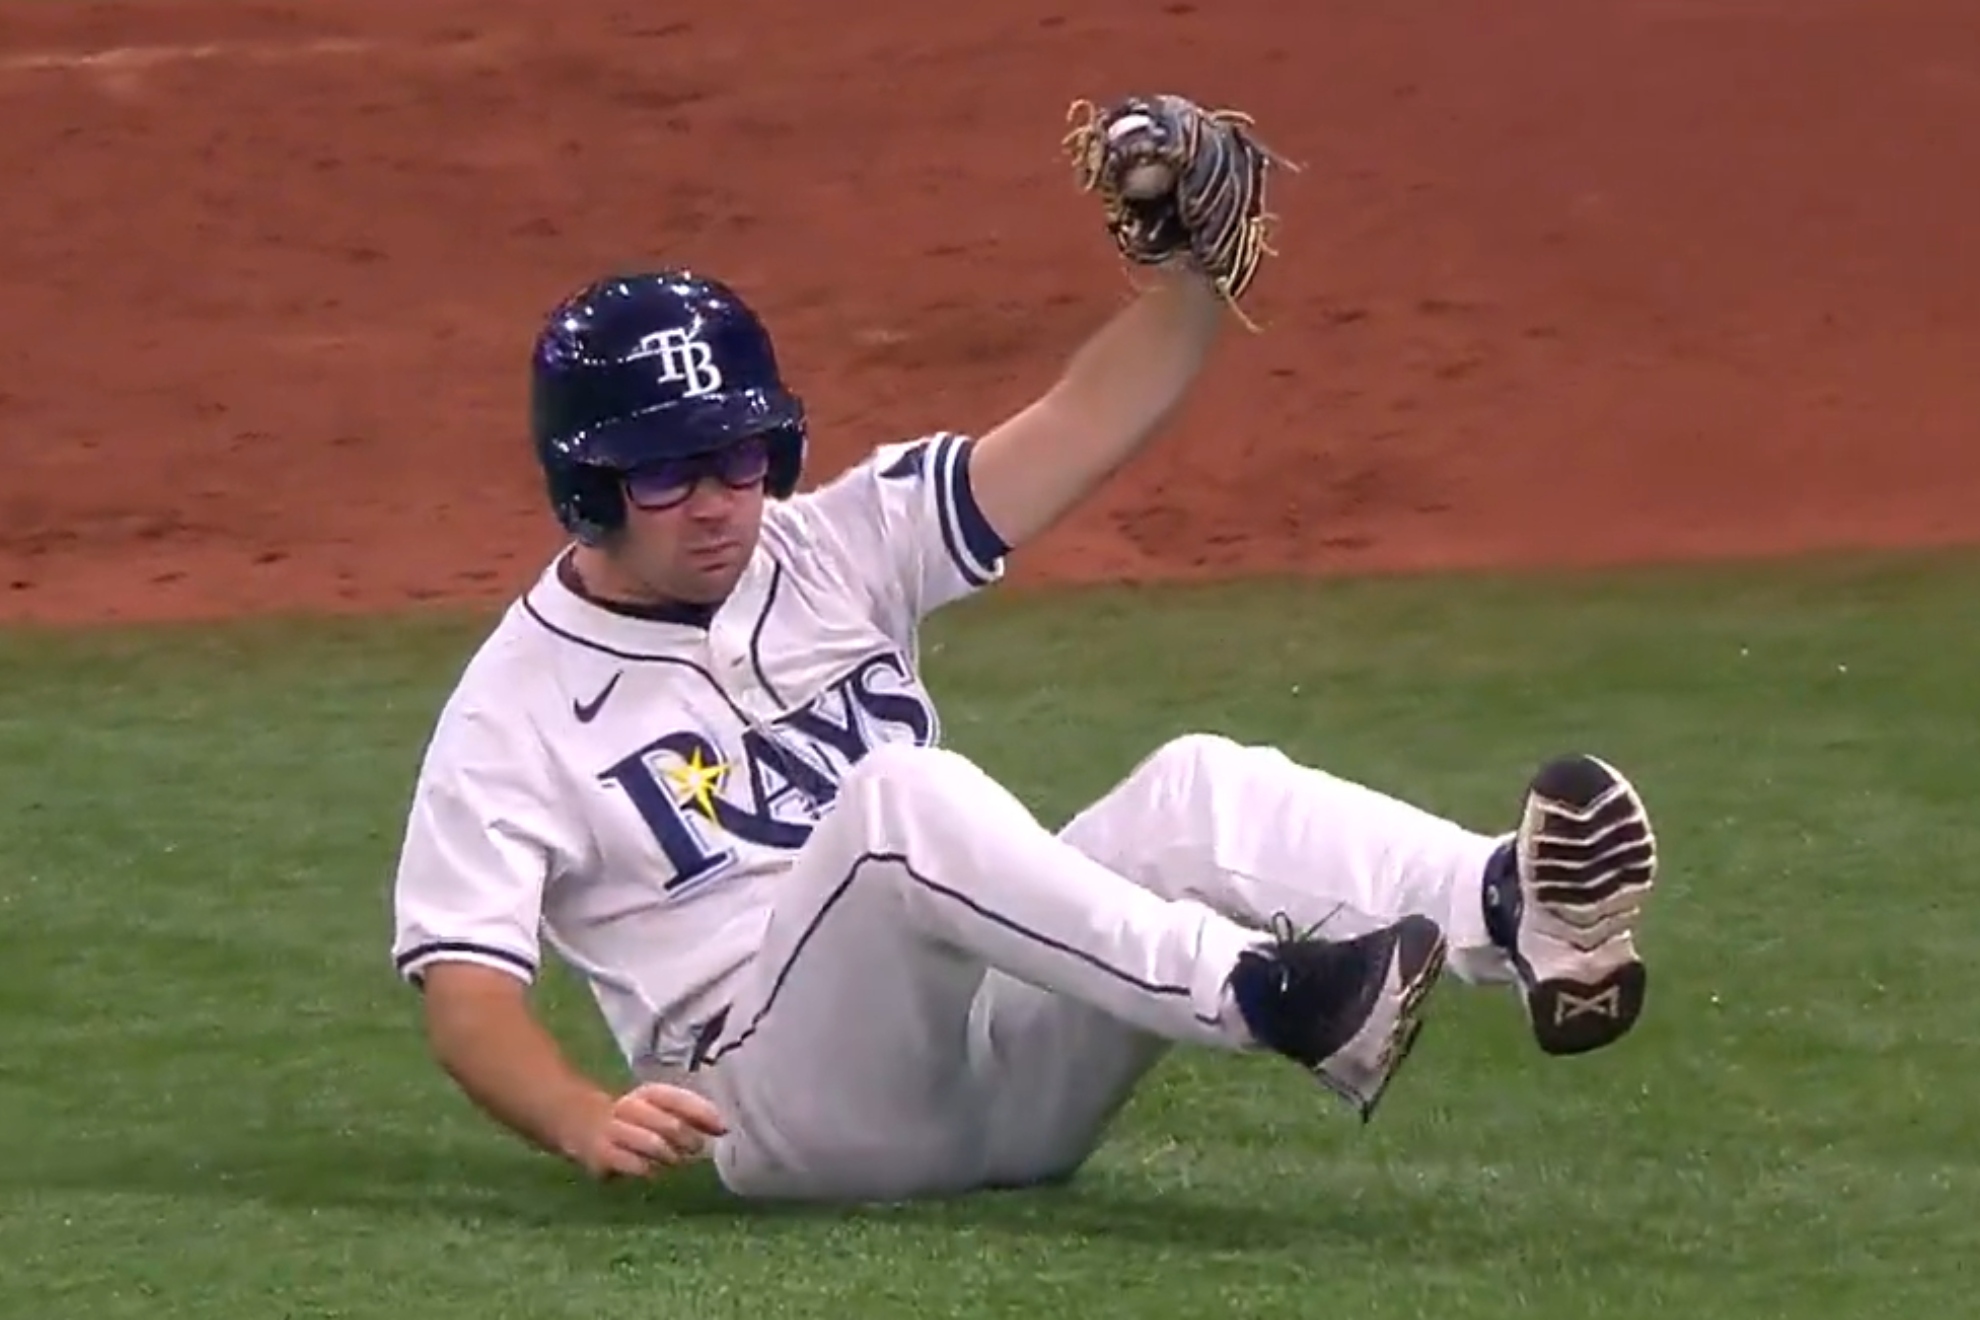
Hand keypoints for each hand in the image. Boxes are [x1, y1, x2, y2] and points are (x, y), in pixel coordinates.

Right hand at [568, 1082, 728, 1179]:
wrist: (583, 1125)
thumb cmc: (637, 1121)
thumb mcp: (661, 1111)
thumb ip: (692, 1116)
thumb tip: (724, 1127)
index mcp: (648, 1093)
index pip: (677, 1099)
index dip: (701, 1113)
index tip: (722, 1128)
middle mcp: (630, 1107)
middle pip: (669, 1124)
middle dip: (689, 1140)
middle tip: (694, 1149)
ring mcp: (615, 1130)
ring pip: (653, 1145)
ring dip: (671, 1156)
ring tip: (674, 1160)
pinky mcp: (603, 1155)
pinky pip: (635, 1165)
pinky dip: (649, 1169)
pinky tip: (651, 1170)